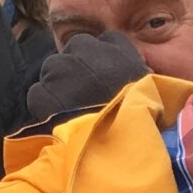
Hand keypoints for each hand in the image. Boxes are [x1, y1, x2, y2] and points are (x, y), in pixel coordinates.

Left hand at [27, 31, 149, 123]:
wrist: (118, 151)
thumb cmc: (143, 124)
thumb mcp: (154, 94)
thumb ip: (141, 78)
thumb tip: (136, 78)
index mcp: (119, 51)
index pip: (109, 41)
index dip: (106, 58)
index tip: (107, 74)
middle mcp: (89, 52)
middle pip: (76, 48)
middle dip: (78, 67)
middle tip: (86, 93)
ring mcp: (62, 70)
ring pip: (53, 69)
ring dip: (59, 85)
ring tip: (71, 109)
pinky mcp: (45, 93)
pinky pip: (39, 94)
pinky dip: (45, 106)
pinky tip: (59, 121)